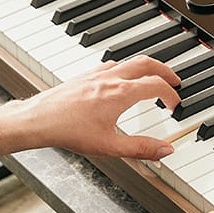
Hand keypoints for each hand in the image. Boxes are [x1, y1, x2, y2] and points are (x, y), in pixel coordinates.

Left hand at [0, 56, 181, 159]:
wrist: (38, 119)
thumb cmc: (69, 131)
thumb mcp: (110, 146)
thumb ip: (141, 148)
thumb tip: (165, 150)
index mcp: (121, 93)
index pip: (157, 85)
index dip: (171, 94)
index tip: (175, 104)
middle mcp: (111, 78)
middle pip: (146, 63)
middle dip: (165, 71)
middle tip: (174, 80)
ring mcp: (96, 74)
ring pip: (128, 61)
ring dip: (145, 68)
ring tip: (150, 79)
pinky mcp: (84, 76)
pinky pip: (111, 64)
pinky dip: (125, 69)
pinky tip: (119, 80)